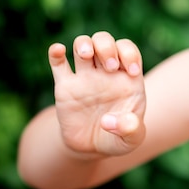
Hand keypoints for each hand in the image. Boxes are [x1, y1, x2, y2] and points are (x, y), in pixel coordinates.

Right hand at [48, 31, 145, 156]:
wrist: (92, 148)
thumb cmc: (117, 138)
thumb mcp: (131, 140)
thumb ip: (131, 130)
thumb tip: (109, 121)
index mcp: (127, 78)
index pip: (128, 50)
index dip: (130, 54)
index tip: (132, 72)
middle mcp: (105, 72)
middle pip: (104, 41)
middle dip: (107, 47)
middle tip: (110, 67)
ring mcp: (85, 77)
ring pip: (82, 45)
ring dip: (84, 44)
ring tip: (86, 55)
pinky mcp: (65, 87)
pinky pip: (58, 63)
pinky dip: (56, 53)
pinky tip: (58, 50)